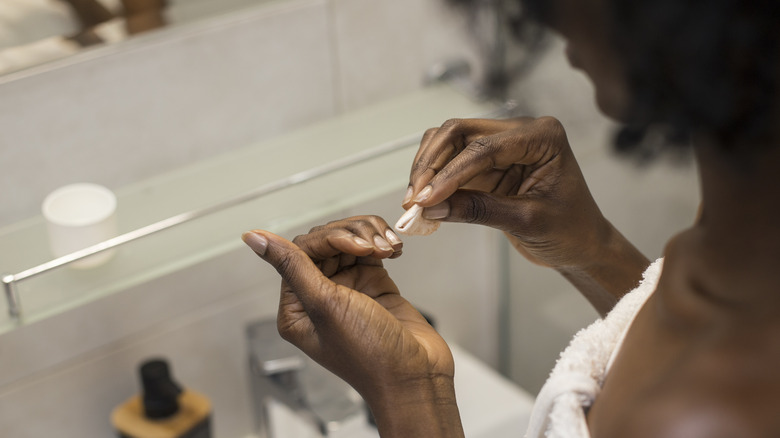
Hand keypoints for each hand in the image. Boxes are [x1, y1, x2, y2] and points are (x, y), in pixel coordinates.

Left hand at [242, 216, 462, 436]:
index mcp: (296, 306)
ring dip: (370, 237)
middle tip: (375, 247)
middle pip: (326, 241)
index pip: (301, 251)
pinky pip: (371, 251)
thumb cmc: (368, 354)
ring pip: (350, 241)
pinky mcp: (373, 285)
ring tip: (389, 249)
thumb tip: (253, 237)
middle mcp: (318, 296)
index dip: (330, 239)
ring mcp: (347, 289)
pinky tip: (394, 251)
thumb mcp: (324, 306)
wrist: (415, 376)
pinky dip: (383, 244)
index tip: (357, 246)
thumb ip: (292, 265)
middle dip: (353, 236)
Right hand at [405, 116, 608, 268]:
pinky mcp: (487, 162)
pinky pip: (450, 161)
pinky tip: (423, 202)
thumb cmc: (570, 230)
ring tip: (414, 202)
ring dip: (427, 168)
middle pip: (458, 132)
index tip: (425, 198)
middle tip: (414, 199)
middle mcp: (520, 131)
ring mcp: (501, 144)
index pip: (484, 147)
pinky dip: (433, 179)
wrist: (582, 244)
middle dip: (431, 164)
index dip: (450, 173)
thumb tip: (431, 207)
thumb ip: (479, 210)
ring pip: (448, 142)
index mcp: (542, 137)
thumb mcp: (526, 222)